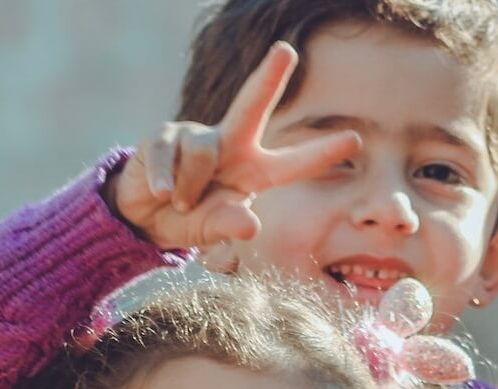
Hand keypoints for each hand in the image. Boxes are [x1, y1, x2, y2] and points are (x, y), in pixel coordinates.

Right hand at [106, 41, 361, 250]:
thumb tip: (250, 223)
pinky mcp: (165, 134)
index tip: (354, 140)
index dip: (321, 152)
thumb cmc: (188, 219)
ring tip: (179, 202)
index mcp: (254, 171)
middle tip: (286, 50)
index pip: (292, 163)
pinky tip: (160, 192)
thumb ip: (228, 226)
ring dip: (190, 186)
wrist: (142, 217)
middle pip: (252, 106)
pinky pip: (169, 155)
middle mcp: (231, 145)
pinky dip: (164, 180)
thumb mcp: (209, 229)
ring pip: (204, 151)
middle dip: (268, 77)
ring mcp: (197, 134)